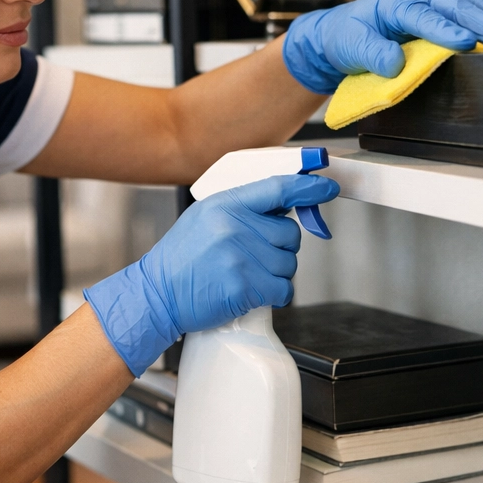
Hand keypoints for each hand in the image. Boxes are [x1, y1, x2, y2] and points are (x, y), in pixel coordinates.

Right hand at [83, 174, 339, 375]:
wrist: (156, 295)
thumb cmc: (180, 260)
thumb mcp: (204, 218)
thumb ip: (241, 209)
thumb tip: (284, 206)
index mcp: (224, 204)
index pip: (277, 188)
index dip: (307, 187)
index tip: (326, 186)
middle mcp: (234, 226)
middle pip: (290, 233)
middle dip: (279, 248)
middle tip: (253, 258)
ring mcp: (240, 257)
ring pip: (289, 264)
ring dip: (275, 274)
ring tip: (245, 275)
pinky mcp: (245, 286)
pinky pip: (284, 290)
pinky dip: (274, 295)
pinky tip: (252, 292)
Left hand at [281, 0, 482, 94]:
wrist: (338, 35)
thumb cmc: (346, 37)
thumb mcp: (349, 45)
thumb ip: (371, 53)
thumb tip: (395, 64)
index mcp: (395, 3)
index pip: (423, 15)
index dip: (444, 29)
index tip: (464, 43)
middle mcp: (420, 0)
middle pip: (460, 7)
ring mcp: (435, 7)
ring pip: (475, 11)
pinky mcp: (445, 19)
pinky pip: (476, 19)